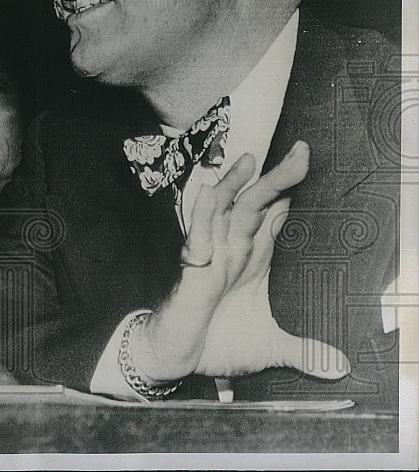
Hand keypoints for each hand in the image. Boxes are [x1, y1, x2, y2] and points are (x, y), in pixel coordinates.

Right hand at [132, 142, 349, 382]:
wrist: (176, 360)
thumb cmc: (217, 344)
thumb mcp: (270, 347)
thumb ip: (304, 350)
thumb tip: (340, 365)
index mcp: (253, 261)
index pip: (275, 216)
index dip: (290, 190)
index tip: (307, 162)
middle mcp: (233, 251)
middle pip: (256, 205)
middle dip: (277, 179)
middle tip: (301, 152)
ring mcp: (211, 257)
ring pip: (224, 212)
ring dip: (236, 185)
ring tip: (249, 160)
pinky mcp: (192, 270)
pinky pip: (196, 237)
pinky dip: (201, 215)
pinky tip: (206, 193)